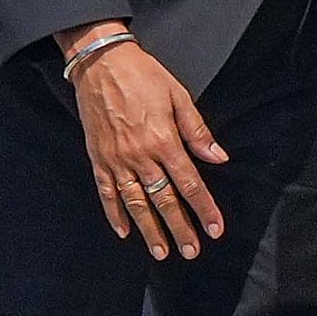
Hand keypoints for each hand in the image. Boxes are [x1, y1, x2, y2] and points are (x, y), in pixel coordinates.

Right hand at [60, 26, 226, 259]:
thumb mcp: (179, 97)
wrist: (100, 63)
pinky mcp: (97, 158)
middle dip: (179, 228)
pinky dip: (114, 213)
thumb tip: (219, 158)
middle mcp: (140, 156)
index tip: (214, 230)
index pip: (190, 184)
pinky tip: (124, 231)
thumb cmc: (144, 77)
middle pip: (163, 200)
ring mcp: (116, 160)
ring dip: (149, 229)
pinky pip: (106, 192)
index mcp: (164, 142)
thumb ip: (198, 131)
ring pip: (135, 202)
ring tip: (161, 252)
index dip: (204, 209)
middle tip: (191, 252)